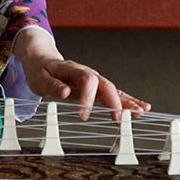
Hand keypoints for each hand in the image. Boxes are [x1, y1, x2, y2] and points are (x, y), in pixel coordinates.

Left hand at [12, 28, 150, 121]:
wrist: (42, 60)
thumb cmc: (40, 70)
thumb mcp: (39, 78)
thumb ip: (52, 85)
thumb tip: (65, 93)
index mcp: (73, 69)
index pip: (86, 80)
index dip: (87, 97)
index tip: (82, 114)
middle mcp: (87, 73)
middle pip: (105, 85)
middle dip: (113, 101)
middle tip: (117, 118)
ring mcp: (93, 80)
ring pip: (113, 90)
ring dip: (127, 101)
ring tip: (140, 112)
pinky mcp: (96, 88)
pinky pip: (113, 94)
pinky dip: (127, 101)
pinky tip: (140, 108)